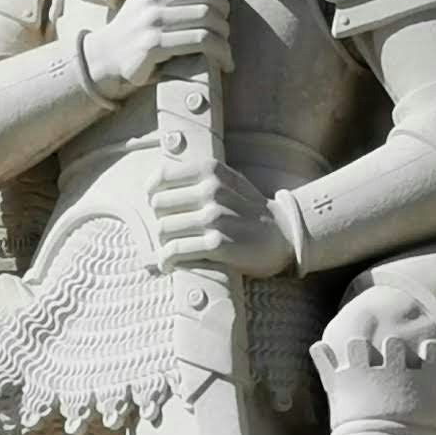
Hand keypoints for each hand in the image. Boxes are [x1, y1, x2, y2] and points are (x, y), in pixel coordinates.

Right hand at [81, 0, 226, 97]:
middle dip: (225, 15)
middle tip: (226, 31)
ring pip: (207, 19)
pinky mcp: (154, 44)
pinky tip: (224, 62)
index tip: (225, 7)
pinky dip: (220, 51)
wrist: (107, 54)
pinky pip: (200, 41)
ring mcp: (152, 20)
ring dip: (224, 36)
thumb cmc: (138, 26)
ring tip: (226, 48)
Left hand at [145, 150, 294, 278]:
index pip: (161, 179)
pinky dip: (167, 260)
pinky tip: (168, 264)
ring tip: (169, 250)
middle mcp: (212, 190)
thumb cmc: (248, 208)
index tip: (159, 208)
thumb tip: (152, 187)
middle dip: (159, 220)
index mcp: (212, 171)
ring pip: (164, 229)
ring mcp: (215, 217)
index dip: (154, 195)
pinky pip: (176, 251)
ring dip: (163, 243)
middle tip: (169, 231)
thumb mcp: (228, 180)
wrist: (283, 234)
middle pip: (159, 205)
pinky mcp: (217, 244)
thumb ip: (197, 178)